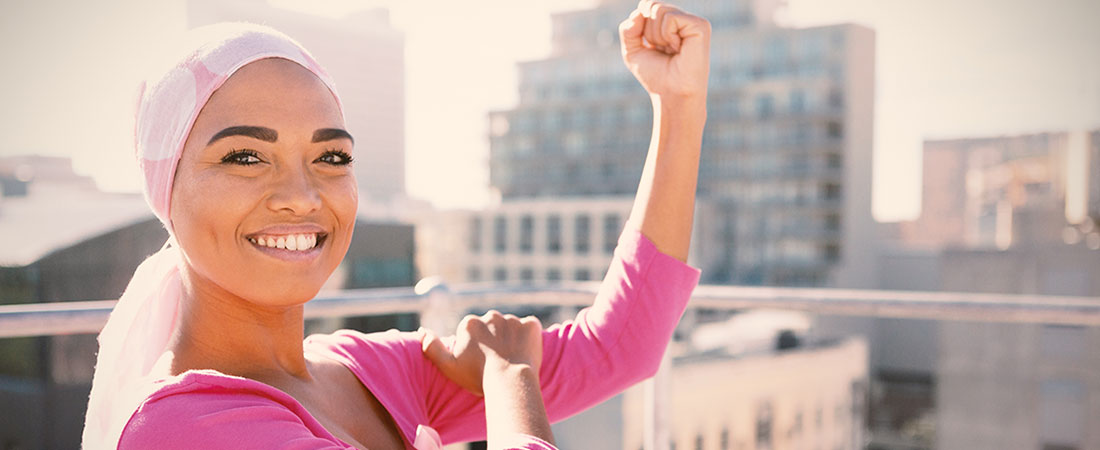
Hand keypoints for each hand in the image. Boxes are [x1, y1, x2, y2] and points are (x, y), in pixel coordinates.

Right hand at [422, 310, 543, 395]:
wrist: (510, 381)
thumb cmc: (478, 376)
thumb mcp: (448, 365)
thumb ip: (432, 347)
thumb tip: (422, 330)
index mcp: (470, 323)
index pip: (472, 332)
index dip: (476, 348)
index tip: (480, 362)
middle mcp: (491, 316)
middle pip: (492, 327)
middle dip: (494, 340)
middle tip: (497, 361)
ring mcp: (513, 319)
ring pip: (511, 328)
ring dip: (512, 339)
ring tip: (512, 360)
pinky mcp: (531, 324)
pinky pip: (530, 328)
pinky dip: (530, 337)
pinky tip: (527, 353)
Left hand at [619, 1, 710, 98]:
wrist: (671, 95)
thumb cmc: (656, 76)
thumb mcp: (632, 51)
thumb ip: (628, 29)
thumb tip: (639, 12)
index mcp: (670, 23)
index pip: (647, 5)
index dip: (640, 24)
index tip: (651, 46)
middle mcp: (682, 20)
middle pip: (651, 6)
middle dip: (648, 32)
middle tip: (663, 50)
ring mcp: (692, 22)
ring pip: (659, 10)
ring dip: (657, 36)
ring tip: (672, 51)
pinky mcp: (700, 26)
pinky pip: (670, 18)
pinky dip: (667, 36)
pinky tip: (679, 49)